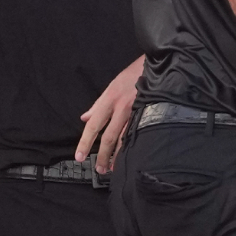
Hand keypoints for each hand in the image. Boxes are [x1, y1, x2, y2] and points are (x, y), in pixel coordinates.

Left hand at [75, 57, 143, 172]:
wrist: (157, 65)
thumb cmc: (133, 75)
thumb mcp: (111, 86)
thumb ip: (97, 105)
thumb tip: (85, 118)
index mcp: (109, 100)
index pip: (94, 125)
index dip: (85, 142)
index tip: (79, 156)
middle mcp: (121, 107)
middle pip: (109, 137)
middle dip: (102, 155)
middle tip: (98, 169)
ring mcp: (137, 112)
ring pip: (125, 139)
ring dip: (117, 155)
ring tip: (112, 167)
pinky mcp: (150, 114)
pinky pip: (139, 134)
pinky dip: (133, 147)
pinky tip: (131, 156)